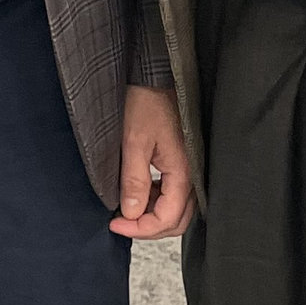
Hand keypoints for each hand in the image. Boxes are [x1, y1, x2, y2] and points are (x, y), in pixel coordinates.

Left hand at [113, 82, 196, 239]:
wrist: (153, 76)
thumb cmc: (145, 101)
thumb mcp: (133, 142)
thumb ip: (134, 180)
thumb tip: (131, 213)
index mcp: (182, 170)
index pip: (168, 217)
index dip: (141, 228)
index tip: (116, 225)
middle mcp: (190, 173)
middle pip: (177, 219)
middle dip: (148, 228)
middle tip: (120, 224)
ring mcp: (186, 168)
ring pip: (176, 209)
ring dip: (151, 216)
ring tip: (125, 210)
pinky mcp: (179, 162)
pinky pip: (171, 193)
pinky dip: (154, 201)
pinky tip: (136, 194)